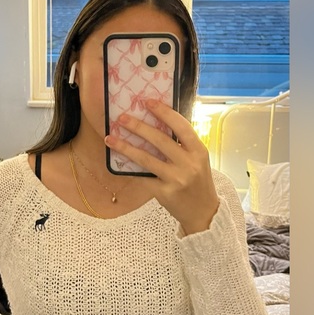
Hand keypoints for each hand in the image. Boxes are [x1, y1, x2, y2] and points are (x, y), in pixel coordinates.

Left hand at [104, 100, 219, 234]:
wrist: (203, 212)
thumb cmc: (197, 181)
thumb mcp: (197, 160)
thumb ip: (182, 144)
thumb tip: (155, 123)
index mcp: (199, 151)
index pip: (180, 126)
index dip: (163, 112)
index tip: (147, 102)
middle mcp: (188, 164)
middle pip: (160, 140)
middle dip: (138, 127)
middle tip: (122, 118)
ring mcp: (176, 179)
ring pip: (146, 159)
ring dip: (125, 147)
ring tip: (110, 138)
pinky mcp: (164, 192)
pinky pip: (143, 177)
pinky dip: (130, 168)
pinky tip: (119, 160)